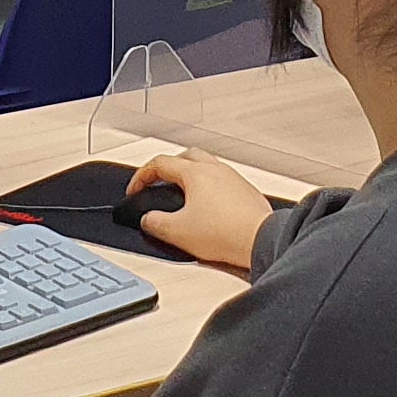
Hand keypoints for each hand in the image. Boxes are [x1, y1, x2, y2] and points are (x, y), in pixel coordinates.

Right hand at [116, 150, 268, 272]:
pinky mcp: (246, 191)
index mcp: (195, 173)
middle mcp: (216, 169)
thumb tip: (148, 220)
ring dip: (189, 176)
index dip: (141, 176)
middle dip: (167, 168)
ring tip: (181, 195)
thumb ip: (155, 223)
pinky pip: (221, 181)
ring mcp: (233, 178)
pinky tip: (206, 207)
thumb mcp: (177, 232)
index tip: (135, 190)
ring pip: (205, 166)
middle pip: (185, 156)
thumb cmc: (227, 233)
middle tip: (158, 184)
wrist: (262, 240)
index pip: (160, 163)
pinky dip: (208, 188)